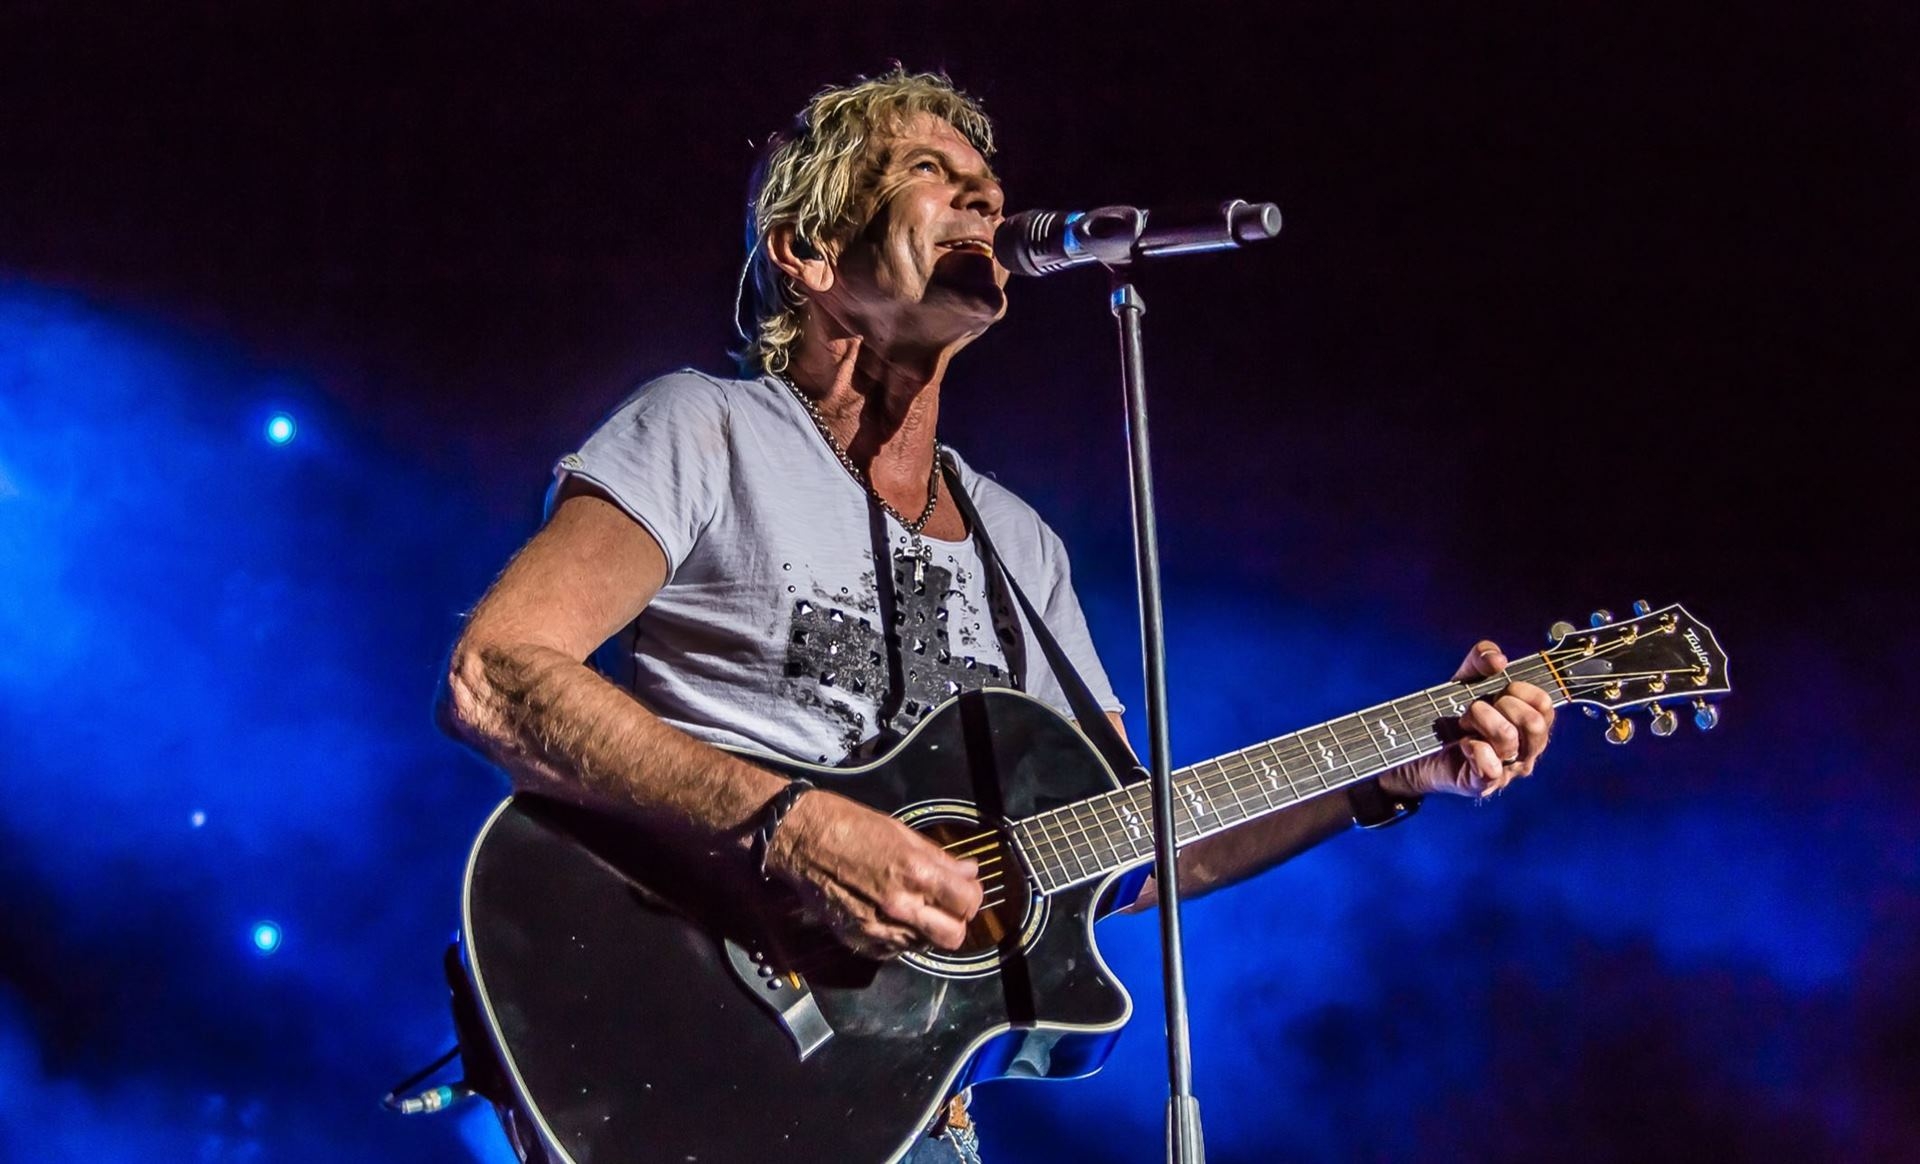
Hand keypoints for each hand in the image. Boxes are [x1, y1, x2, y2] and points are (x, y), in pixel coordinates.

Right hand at [762, 788, 982, 957]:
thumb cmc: (849, 827)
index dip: (970, 896)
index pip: (968, 903)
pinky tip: (888, 914)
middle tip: (946, 906)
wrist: (801, 839)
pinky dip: (898, 937)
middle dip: (955, 922)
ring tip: (911, 906)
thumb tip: (967, 870)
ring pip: (924, 946)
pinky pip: (893, 950)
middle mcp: (900, 906)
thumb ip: (939, 858)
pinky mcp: (858, 939)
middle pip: (953, 937)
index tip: (964, 889)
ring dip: (925, 930)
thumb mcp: (902, 833)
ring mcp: (878, 927)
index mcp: (916, 873)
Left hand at [1378, 640, 1555, 799]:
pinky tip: (1462, 744)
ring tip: (1465, 724)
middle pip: (1533, 722)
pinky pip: (1490, 766)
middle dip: (1500, 705)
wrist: (1417, 743)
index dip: (1520, 689)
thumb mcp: (1466, 677)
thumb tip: (1498, 660)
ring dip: (1480, 722)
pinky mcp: (1485, 784)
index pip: (1544, 703)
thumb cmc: (1451, 712)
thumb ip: (1482, 657)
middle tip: (1476, 708)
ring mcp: (1508, 769)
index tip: (1499, 689)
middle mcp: (1527, 748)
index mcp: (1530, 722)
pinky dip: (1473, 748)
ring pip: (1509, 740)